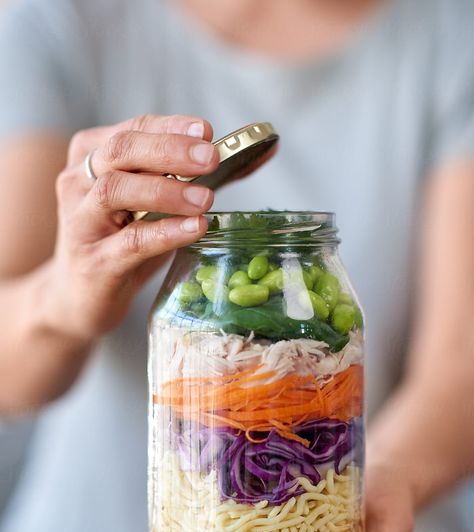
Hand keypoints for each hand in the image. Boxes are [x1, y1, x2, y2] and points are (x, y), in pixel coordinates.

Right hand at [41, 114, 218, 341]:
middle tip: (210, 158)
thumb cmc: (122, 244)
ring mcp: (82, 222)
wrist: (79, 298)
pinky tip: (195, 227)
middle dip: (169, 150)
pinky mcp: (94, 261)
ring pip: (116, 190)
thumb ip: (194, 178)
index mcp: (92, 157)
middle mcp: (79, 182)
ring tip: (205, 199)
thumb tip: (257, 154)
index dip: (171, 126)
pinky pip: (130, 241)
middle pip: (121, 150)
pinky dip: (165, 232)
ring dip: (165, 190)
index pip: (133, 128)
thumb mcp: (153, 205)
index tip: (207, 131)